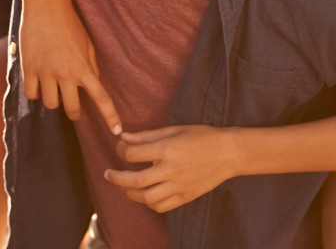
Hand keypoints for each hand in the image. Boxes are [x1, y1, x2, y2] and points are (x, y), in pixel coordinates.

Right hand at [19, 0, 121, 134]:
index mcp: (84, 67)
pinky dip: (35, 93)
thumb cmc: (69, 22)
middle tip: (73, 106)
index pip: (101, 98)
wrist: (46, 5)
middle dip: (74, 111)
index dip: (110, 117)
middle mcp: (65, 73)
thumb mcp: (87, 43)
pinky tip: (37, 84)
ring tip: (53, 88)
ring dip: (54, 100)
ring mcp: (46, 72)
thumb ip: (91, 66)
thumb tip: (92, 83)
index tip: (117, 131)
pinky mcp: (29, 67)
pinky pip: (31, 94)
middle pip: (72, 109)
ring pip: (50, 104)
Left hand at [104, 125, 234, 211]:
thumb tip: (124, 136)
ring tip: (124, 186)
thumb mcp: (173, 129)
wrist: (228, 153)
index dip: (120, 150)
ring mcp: (179, 186)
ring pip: (147, 198)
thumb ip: (147, 135)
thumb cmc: (201, 136)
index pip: (133, 154)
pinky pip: (162, 206)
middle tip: (107, 174)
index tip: (119, 146)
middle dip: (117, 178)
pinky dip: (148, 202)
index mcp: (167, 150)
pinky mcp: (186, 197)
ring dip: (130, 193)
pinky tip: (144, 194)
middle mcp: (171, 170)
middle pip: (136, 180)